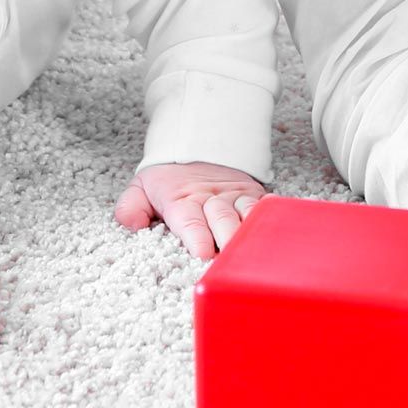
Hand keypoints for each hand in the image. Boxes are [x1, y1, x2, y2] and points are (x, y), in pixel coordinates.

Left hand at [113, 160, 266, 257]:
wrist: (198, 146)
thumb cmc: (168, 178)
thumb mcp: (140, 188)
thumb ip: (130, 208)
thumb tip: (133, 225)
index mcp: (182, 200)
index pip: (189, 220)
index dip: (196, 236)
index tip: (201, 252)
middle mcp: (211, 198)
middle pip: (222, 220)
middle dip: (227, 240)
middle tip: (230, 261)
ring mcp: (234, 197)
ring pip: (247, 213)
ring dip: (251, 232)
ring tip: (256, 253)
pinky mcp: (253, 196)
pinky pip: (264, 206)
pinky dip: (271, 216)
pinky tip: (278, 228)